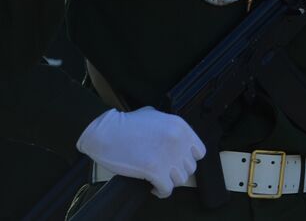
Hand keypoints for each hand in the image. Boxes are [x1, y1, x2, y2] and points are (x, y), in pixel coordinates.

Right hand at [76, 107, 204, 197]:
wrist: (105, 132)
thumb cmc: (125, 124)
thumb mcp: (154, 115)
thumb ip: (168, 126)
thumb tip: (174, 138)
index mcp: (180, 127)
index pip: (199, 151)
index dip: (189, 159)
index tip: (179, 163)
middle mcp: (178, 141)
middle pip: (190, 167)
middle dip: (177, 172)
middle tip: (166, 172)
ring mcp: (167, 156)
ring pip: (180, 179)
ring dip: (170, 182)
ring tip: (159, 180)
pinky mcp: (154, 169)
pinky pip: (167, 188)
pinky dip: (161, 191)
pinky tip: (154, 188)